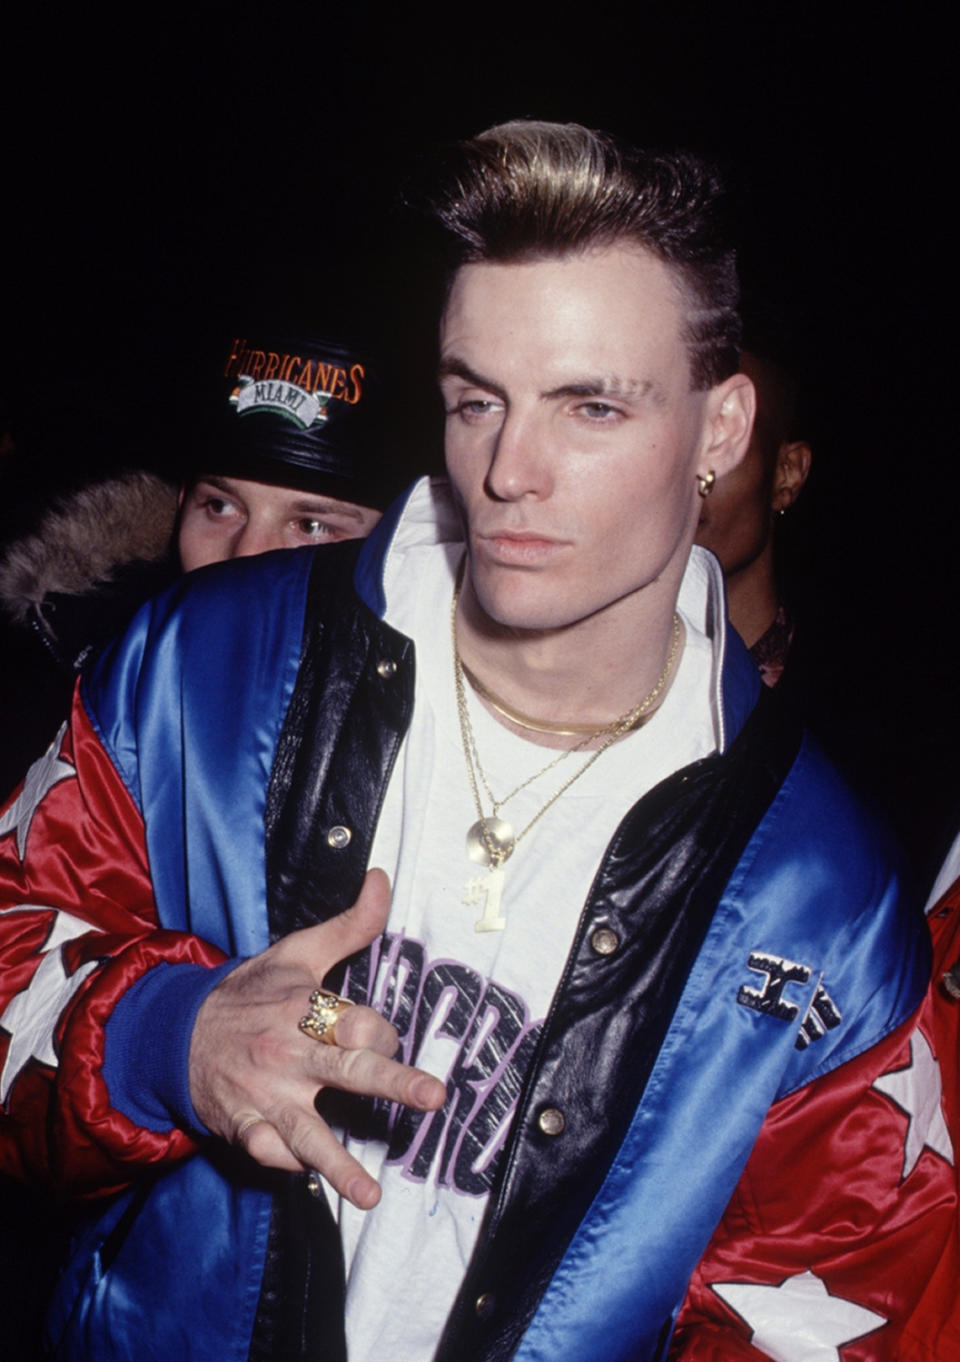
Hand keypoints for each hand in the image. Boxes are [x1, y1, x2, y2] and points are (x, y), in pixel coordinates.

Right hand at [189, 869, 444, 1208]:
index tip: (384, 1039)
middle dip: (391, 1082)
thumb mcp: (297, 952)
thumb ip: (350, 924)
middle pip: (346, 1068)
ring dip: (341, 1165)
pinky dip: (291, 1168)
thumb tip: (383, 879)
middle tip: (431, 1097)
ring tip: (371, 1194)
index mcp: (302, 1008)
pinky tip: (318, 1184)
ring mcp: (265, 1096)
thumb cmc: (251, 992)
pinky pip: (270, 1154)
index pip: (356, 1021)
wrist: (175, 1032)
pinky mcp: (244, 1129)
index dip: (379, 1031)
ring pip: (308, 1133)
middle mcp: (287, 1054)